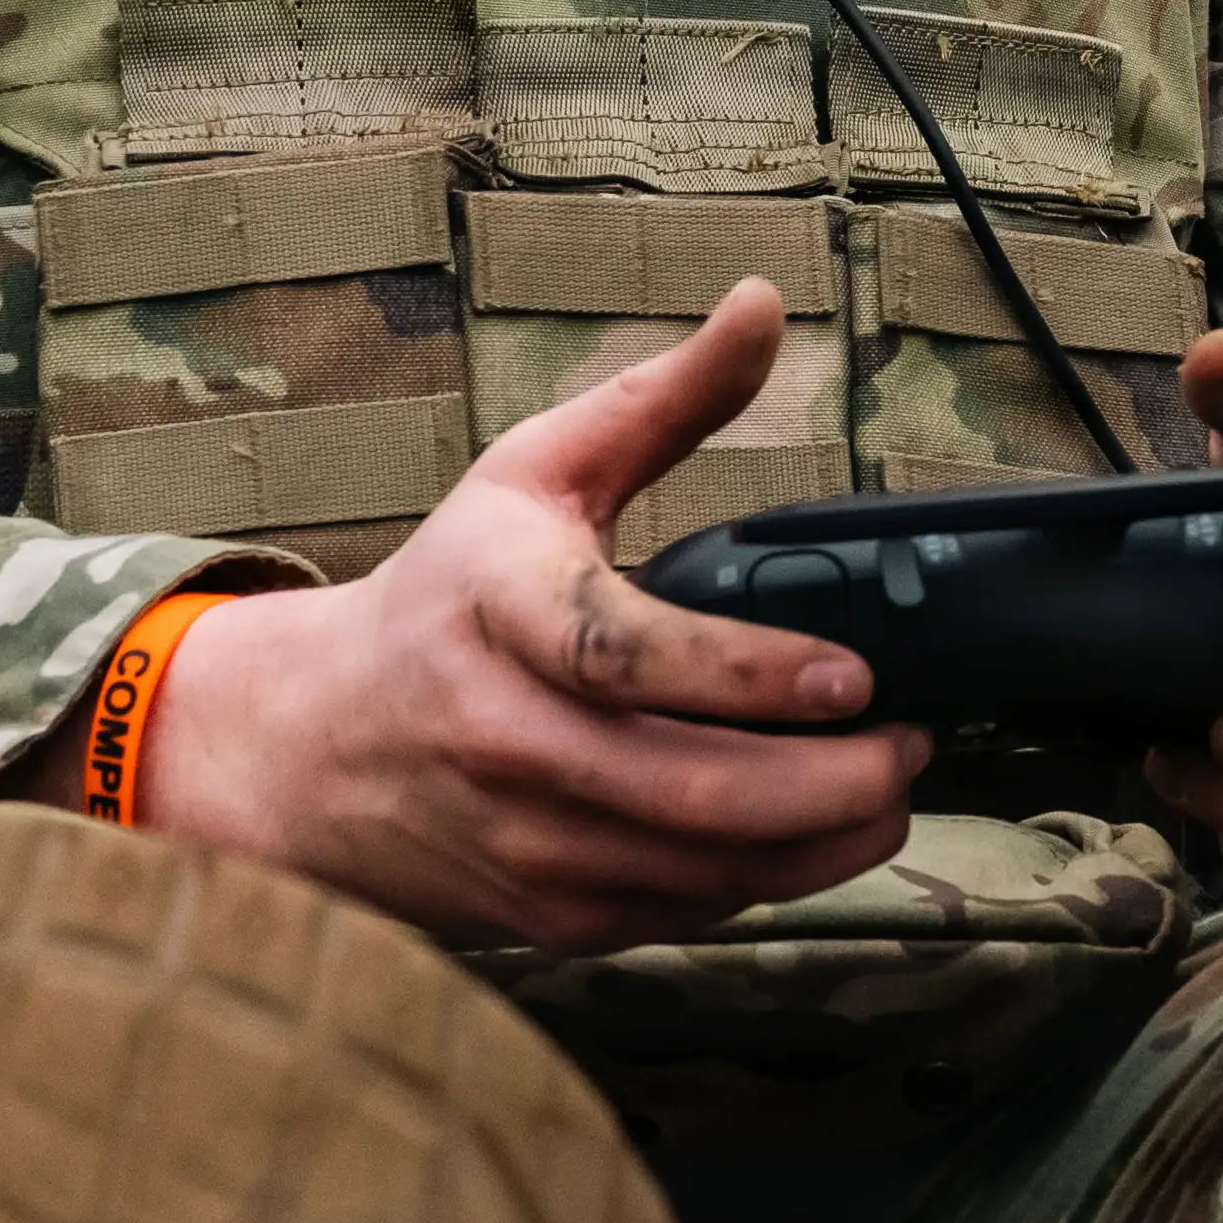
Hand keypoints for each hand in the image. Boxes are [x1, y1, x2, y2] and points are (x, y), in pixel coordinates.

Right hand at [134, 285, 923, 950]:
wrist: (313, 746)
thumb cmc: (445, 601)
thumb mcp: (532, 475)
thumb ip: (661, 401)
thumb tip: (763, 305)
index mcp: (498, 614)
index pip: (624, 658)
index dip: (747, 675)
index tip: (853, 674)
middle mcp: (505, 741)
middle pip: (691, 791)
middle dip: (833, 781)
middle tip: (909, 741)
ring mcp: (526, 844)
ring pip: (705, 870)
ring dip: (823, 840)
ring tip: (887, 784)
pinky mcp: (550, 917)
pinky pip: (687, 914)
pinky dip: (769, 881)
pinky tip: (816, 831)